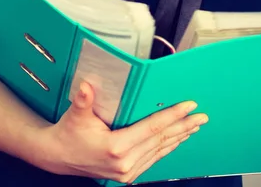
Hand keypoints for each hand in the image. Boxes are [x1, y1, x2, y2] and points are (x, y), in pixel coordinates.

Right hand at [34, 82, 207, 182]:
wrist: (58, 157)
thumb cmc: (69, 133)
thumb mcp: (75, 115)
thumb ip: (84, 100)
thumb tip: (86, 86)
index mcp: (116, 147)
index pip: (151, 129)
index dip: (172, 116)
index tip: (189, 107)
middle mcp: (125, 163)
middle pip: (161, 140)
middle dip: (183, 127)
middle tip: (202, 116)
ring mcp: (127, 171)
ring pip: (160, 151)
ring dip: (179, 137)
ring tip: (194, 126)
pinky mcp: (127, 175)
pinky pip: (153, 159)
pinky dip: (167, 148)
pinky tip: (176, 140)